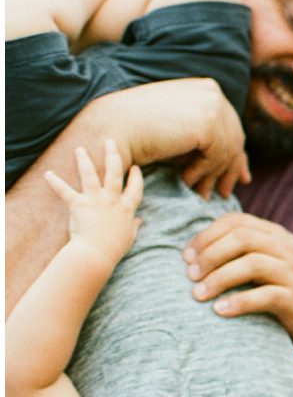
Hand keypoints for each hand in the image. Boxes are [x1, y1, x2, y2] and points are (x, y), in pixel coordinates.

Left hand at [43, 140, 142, 265]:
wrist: (96, 254)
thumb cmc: (113, 249)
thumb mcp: (129, 237)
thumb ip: (134, 226)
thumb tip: (139, 221)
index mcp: (125, 209)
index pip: (135, 189)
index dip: (136, 178)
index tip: (135, 168)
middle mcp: (112, 201)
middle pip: (114, 173)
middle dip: (113, 156)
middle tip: (110, 142)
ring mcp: (95, 201)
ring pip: (90, 175)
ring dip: (85, 161)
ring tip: (80, 149)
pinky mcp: (79, 205)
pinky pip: (65, 192)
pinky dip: (56, 183)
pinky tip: (48, 174)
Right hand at [90, 78, 248, 198]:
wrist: (110, 129)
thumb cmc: (140, 133)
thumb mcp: (182, 137)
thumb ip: (212, 146)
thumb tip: (244, 172)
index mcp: (205, 89)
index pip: (231, 126)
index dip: (235, 155)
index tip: (239, 179)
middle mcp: (212, 91)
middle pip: (236, 138)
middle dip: (230, 169)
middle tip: (223, 193)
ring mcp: (212, 104)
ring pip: (228, 151)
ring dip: (214, 176)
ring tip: (201, 193)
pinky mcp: (208, 122)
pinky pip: (217, 157)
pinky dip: (203, 173)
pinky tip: (185, 179)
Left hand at [185, 212, 292, 347]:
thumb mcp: (275, 257)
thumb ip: (248, 248)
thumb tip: (198, 250)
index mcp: (276, 235)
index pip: (237, 221)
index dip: (206, 235)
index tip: (187, 256)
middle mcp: (285, 249)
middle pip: (242, 238)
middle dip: (209, 255)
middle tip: (190, 275)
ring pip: (252, 265)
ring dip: (219, 279)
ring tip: (198, 294)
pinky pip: (265, 296)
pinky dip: (238, 302)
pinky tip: (220, 310)